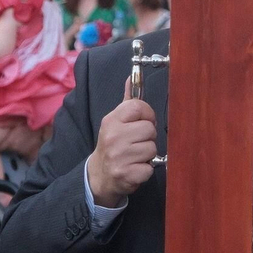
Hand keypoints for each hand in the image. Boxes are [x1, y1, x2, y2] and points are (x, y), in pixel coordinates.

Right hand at [86, 77, 158, 207]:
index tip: (143, 122)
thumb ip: (127, 101)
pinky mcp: (126, 175)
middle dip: (148, 137)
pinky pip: (150, 168)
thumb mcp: (115, 121)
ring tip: (135, 155)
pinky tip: (135, 168)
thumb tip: (131, 77)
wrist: (99, 175)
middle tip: (137, 142)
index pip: (139, 106)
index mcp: (111, 120)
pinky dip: (146, 170)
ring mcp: (119, 157)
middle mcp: (114, 137)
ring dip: (148, 154)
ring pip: (153, 149)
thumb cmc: (112, 144)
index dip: (147, 114)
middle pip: (150, 129)